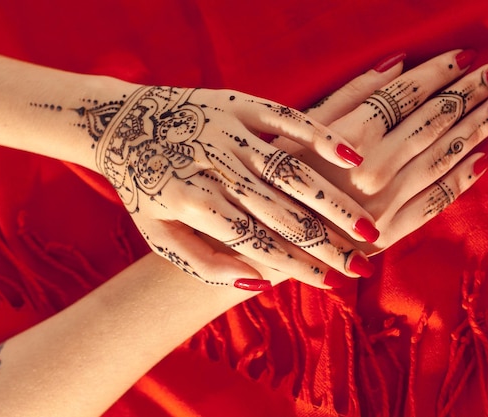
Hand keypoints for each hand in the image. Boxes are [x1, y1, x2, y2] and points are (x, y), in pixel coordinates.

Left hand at [92, 86, 380, 289]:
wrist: (119, 123)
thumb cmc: (143, 186)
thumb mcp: (157, 234)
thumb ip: (205, 263)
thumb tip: (260, 282)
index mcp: (187, 200)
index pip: (253, 239)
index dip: (295, 264)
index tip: (332, 283)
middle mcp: (210, 164)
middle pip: (279, 211)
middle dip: (325, 243)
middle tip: (364, 268)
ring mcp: (226, 129)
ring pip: (291, 170)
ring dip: (332, 202)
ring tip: (368, 229)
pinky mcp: (237, 103)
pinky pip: (286, 118)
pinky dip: (320, 135)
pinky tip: (354, 157)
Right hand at [275, 49, 487, 259]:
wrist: (272, 244)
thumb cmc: (279, 180)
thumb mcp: (299, 130)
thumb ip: (348, 96)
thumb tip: (395, 65)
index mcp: (347, 139)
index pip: (404, 96)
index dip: (437, 73)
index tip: (463, 55)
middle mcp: (372, 168)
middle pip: (431, 122)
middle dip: (468, 93)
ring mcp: (386, 202)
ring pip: (442, 156)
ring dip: (476, 128)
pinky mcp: (392, 231)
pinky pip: (437, 200)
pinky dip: (463, 177)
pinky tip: (483, 156)